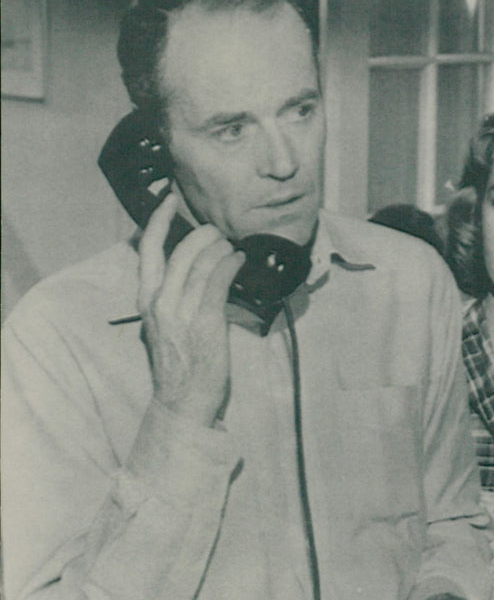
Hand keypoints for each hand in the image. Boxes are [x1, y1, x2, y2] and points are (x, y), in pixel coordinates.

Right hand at [138, 193, 244, 426]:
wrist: (183, 400)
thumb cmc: (179, 362)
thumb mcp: (163, 323)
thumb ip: (172, 295)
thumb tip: (192, 267)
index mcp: (147, 299)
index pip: (147, 249)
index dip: (160, 220)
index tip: (171, 199)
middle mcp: (161, 301)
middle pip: (183, 250)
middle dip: (206, 234)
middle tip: (220, 233)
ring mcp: (182, 311)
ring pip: (204, 262)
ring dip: (223, 249)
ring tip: (234, 249)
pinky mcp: (206, 320)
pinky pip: (220, 280)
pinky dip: (232, 265)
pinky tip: (240, 262)